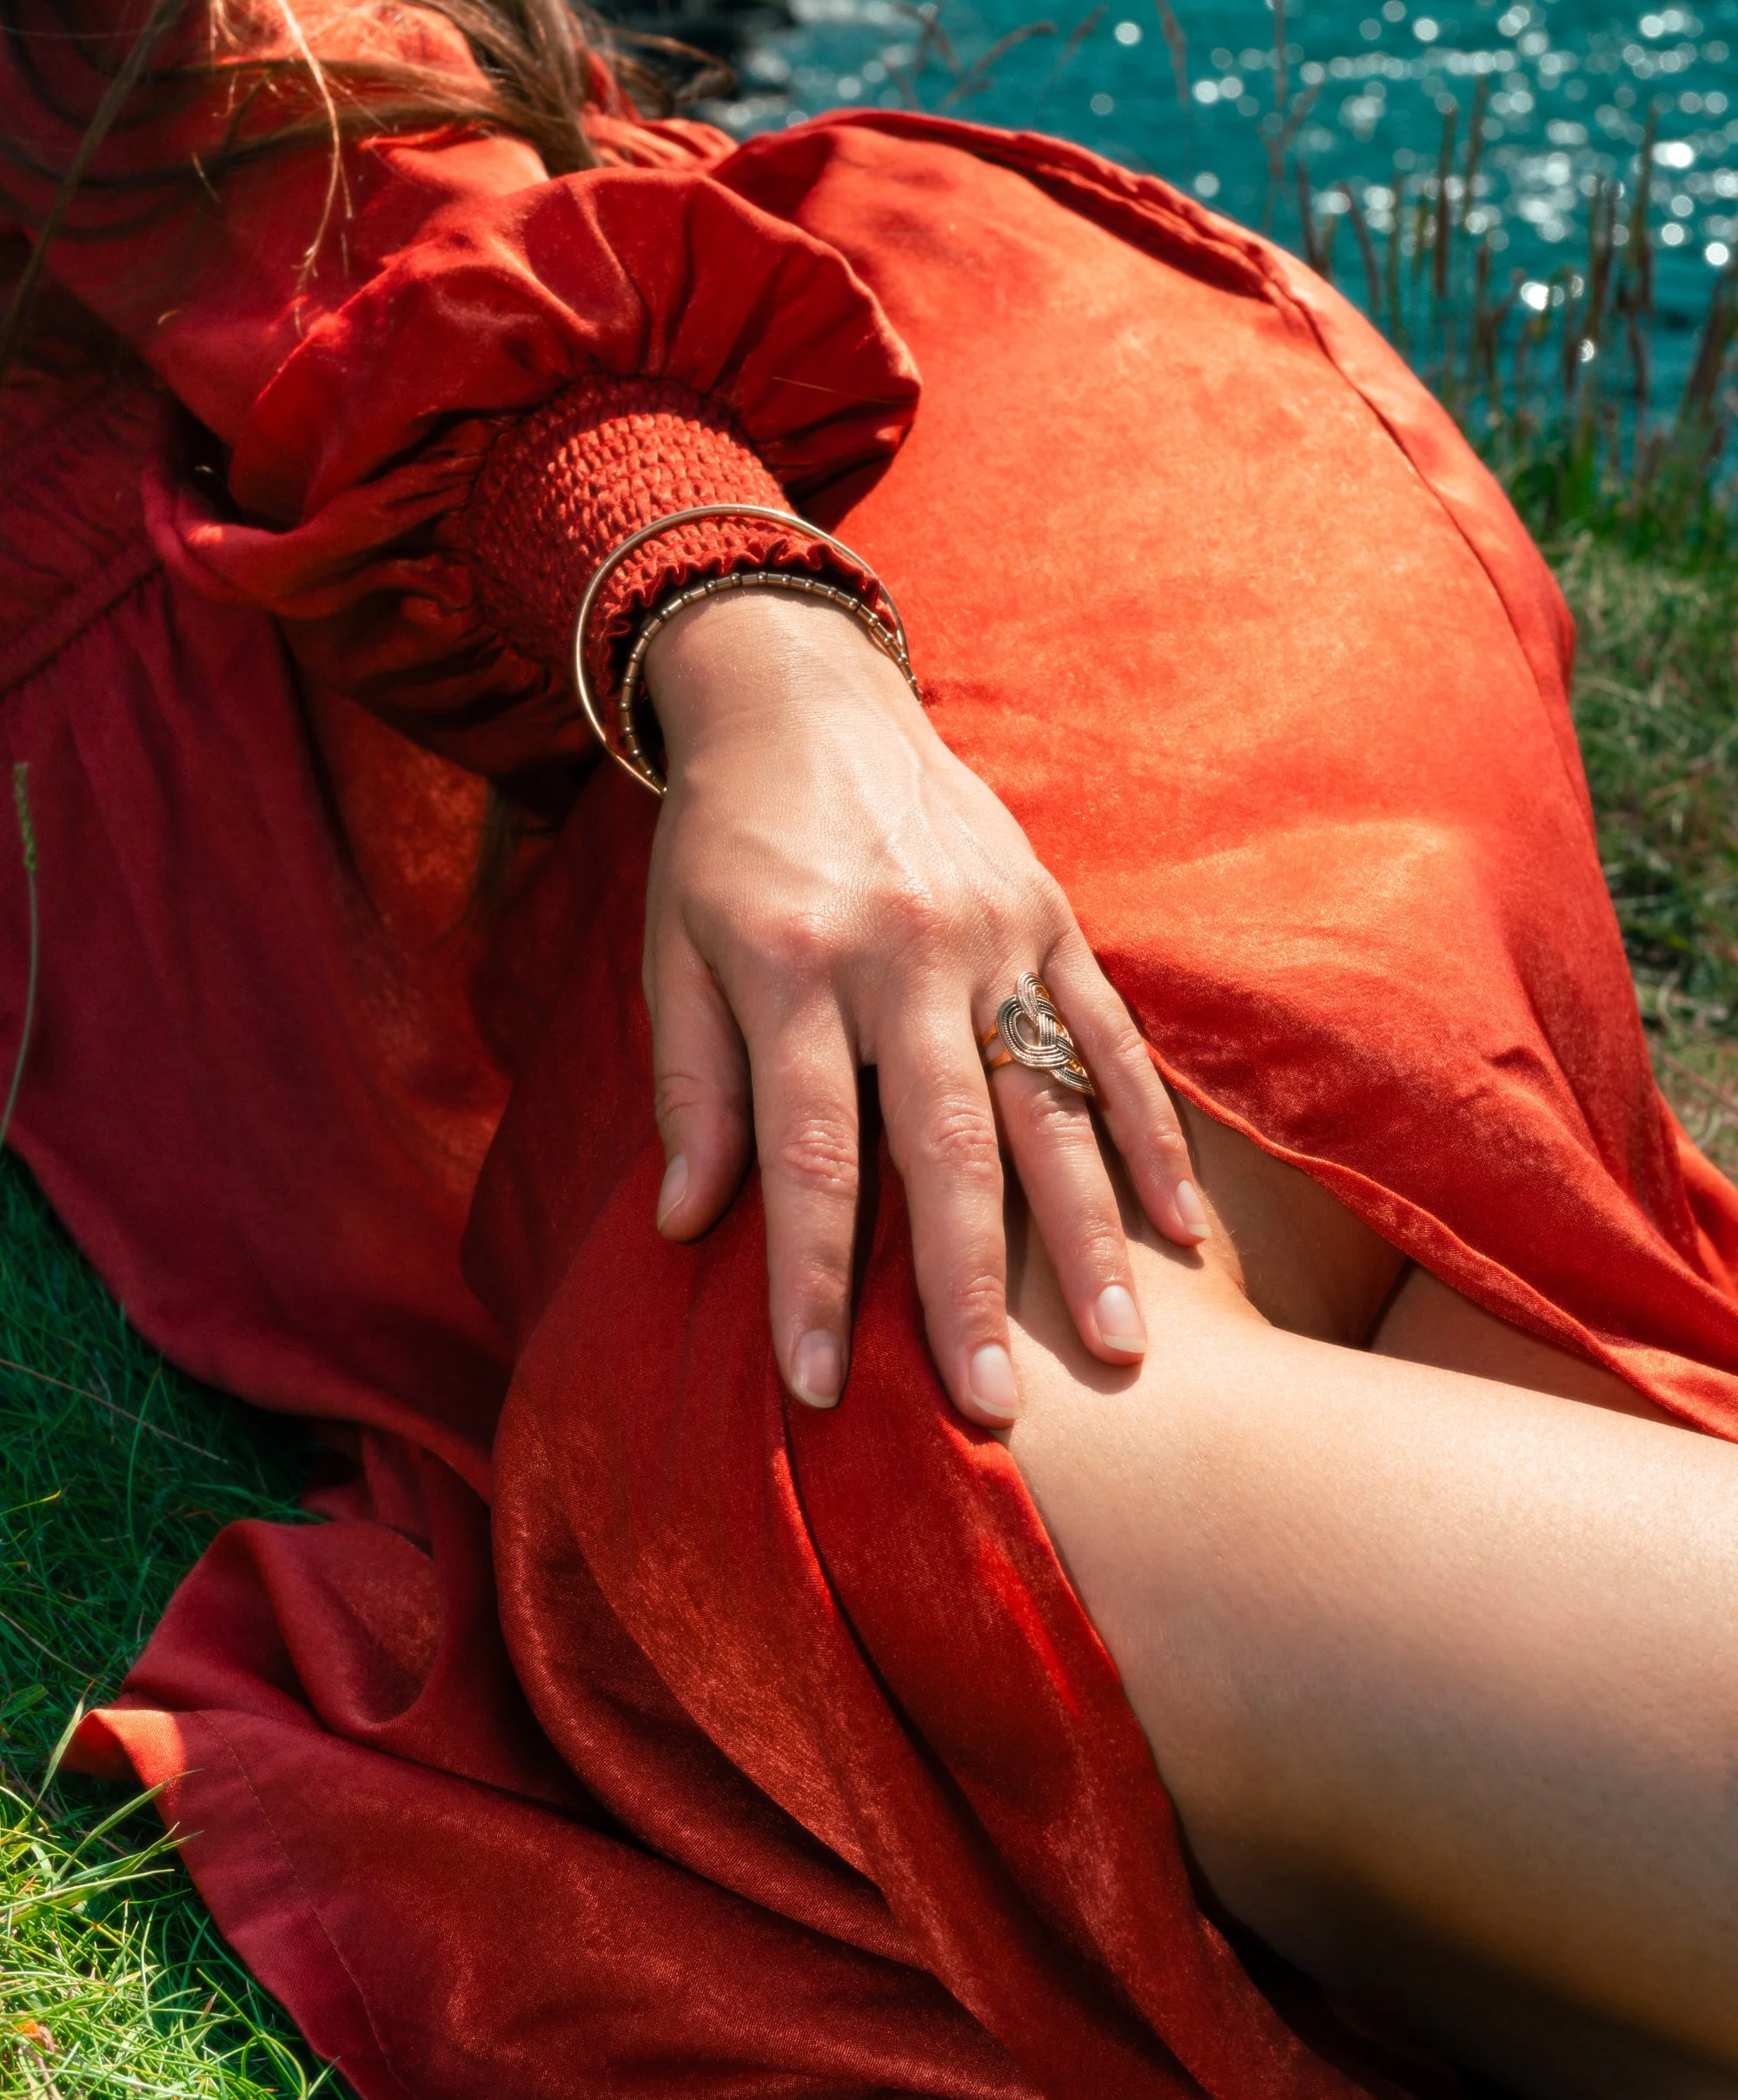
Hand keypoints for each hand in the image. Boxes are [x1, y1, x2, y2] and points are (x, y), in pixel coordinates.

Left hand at [641, 586, 1208, 1426]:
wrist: (802, 693)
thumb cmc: (722, 845)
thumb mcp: (671, 951)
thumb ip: (690, 1085)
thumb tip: (688, 1224)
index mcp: (792, 968)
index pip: (809, 1154)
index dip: (812, 1279)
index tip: (819, 1389)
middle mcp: (902, 955)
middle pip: (946, 1147)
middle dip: (968, 1288)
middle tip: (994, 1406)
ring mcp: (991, 933)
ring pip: (1049, 1103)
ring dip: (1086, 1234)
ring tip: (1120, 1348)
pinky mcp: (1050, 915)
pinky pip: (1110, 1037)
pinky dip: (1147, 1134)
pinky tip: (1180, 1231)